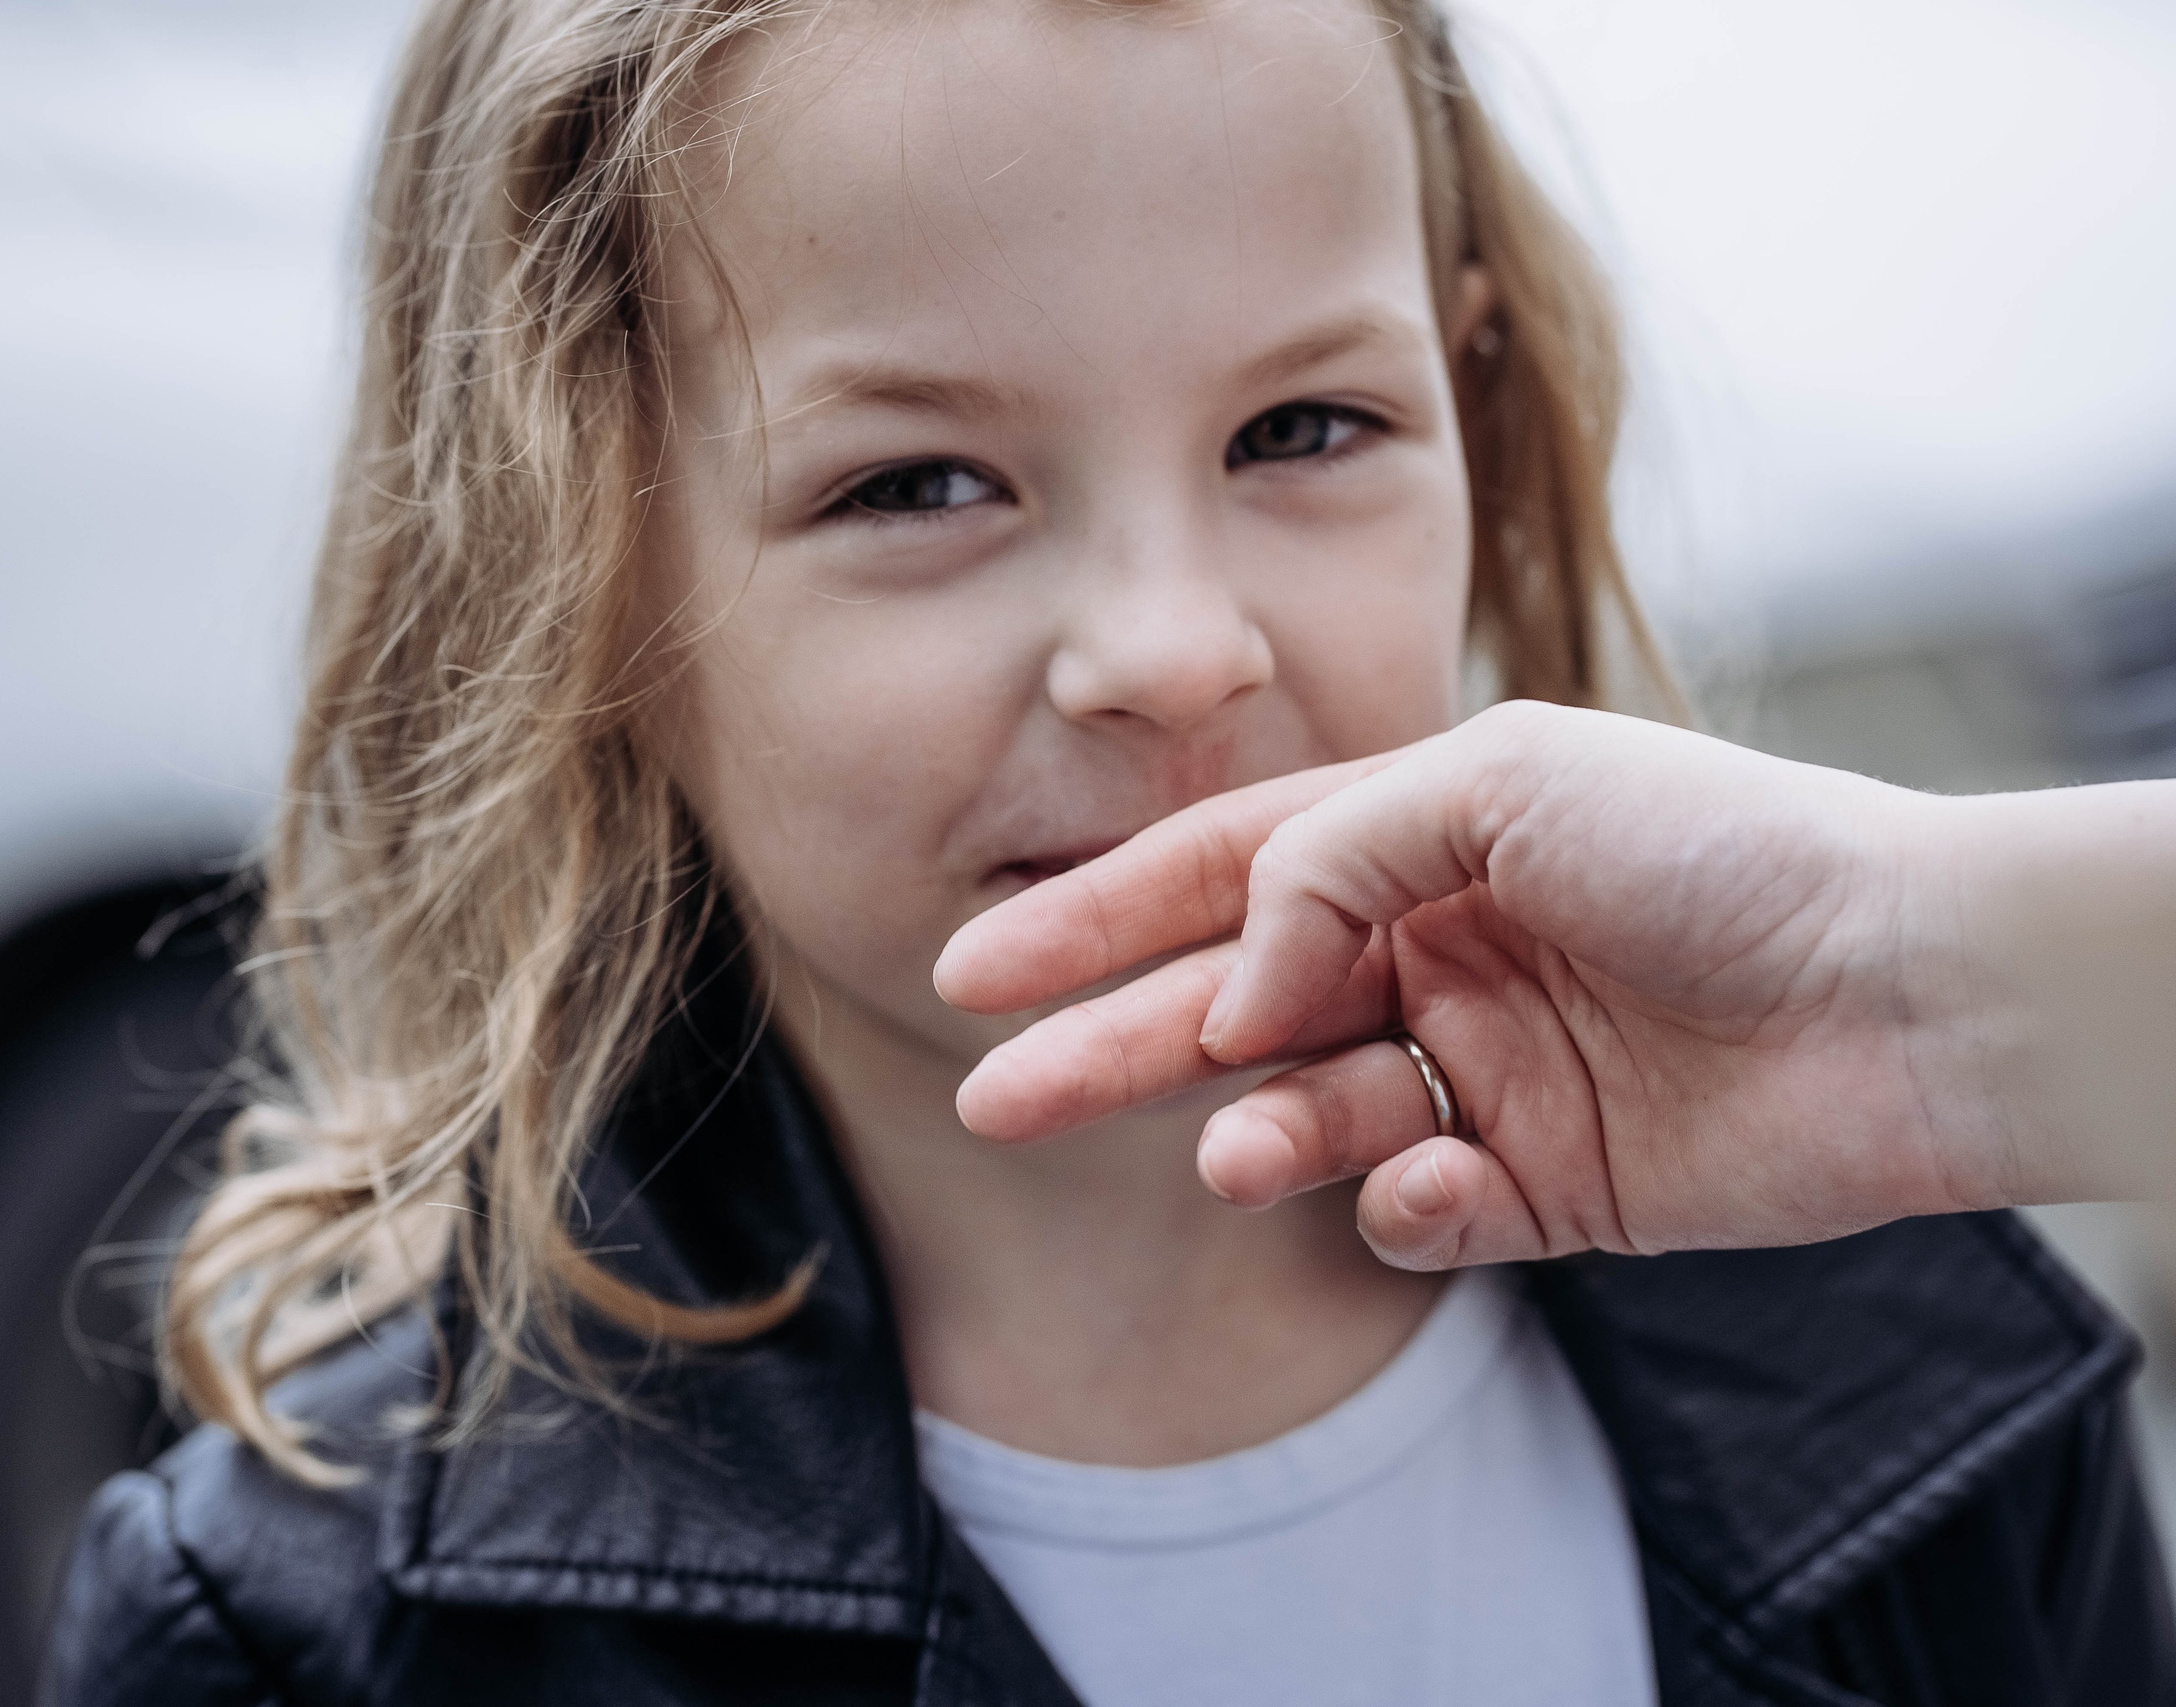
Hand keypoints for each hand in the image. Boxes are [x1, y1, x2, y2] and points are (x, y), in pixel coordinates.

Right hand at [934, 702, 2031, 1267]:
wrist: (1905, 985)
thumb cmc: (1717, 846)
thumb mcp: (1496, 780)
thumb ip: (1327, 866)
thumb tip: (1230, 986)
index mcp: (1418, 846)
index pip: (1215, 880)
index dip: (1091, 924)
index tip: (976, 971)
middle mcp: (1435, 956)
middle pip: (1230, 1009)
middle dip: (1108, 1049)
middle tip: (996, 1098)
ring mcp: (1487, 1075)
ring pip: (1313, 1119)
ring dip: (1258, 1136)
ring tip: (1232, 1152)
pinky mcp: (1550, 1187)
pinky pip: (1426, 1213)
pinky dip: (1403, 1211)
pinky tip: (1425, 1189)